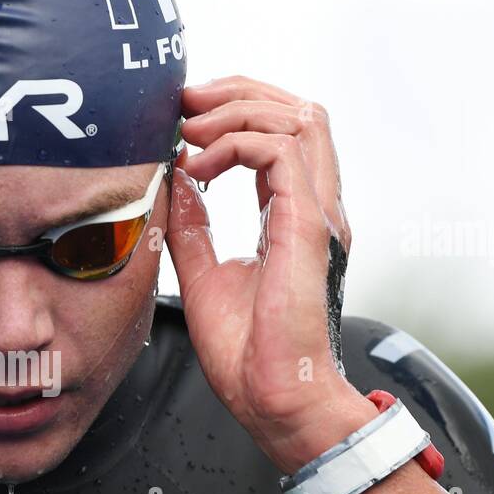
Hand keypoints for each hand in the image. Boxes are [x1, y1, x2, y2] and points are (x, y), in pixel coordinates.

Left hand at [166, 75, 374, 473]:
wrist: (273, 399)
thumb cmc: (247, 354)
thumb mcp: (203, 274)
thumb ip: (193, 225)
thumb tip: (175, 181)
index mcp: (296, 217)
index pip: (281, 136)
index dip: (235, 112)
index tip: (184, 118)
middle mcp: (316, 208)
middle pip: (299, 110)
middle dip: (239, 93)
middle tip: (186, 103)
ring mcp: (318, 214)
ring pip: (299, 118)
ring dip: (237, 111)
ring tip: (189, 130)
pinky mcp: (309, 227)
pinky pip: (282, 151)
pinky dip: (235, 144)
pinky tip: (200, 167)